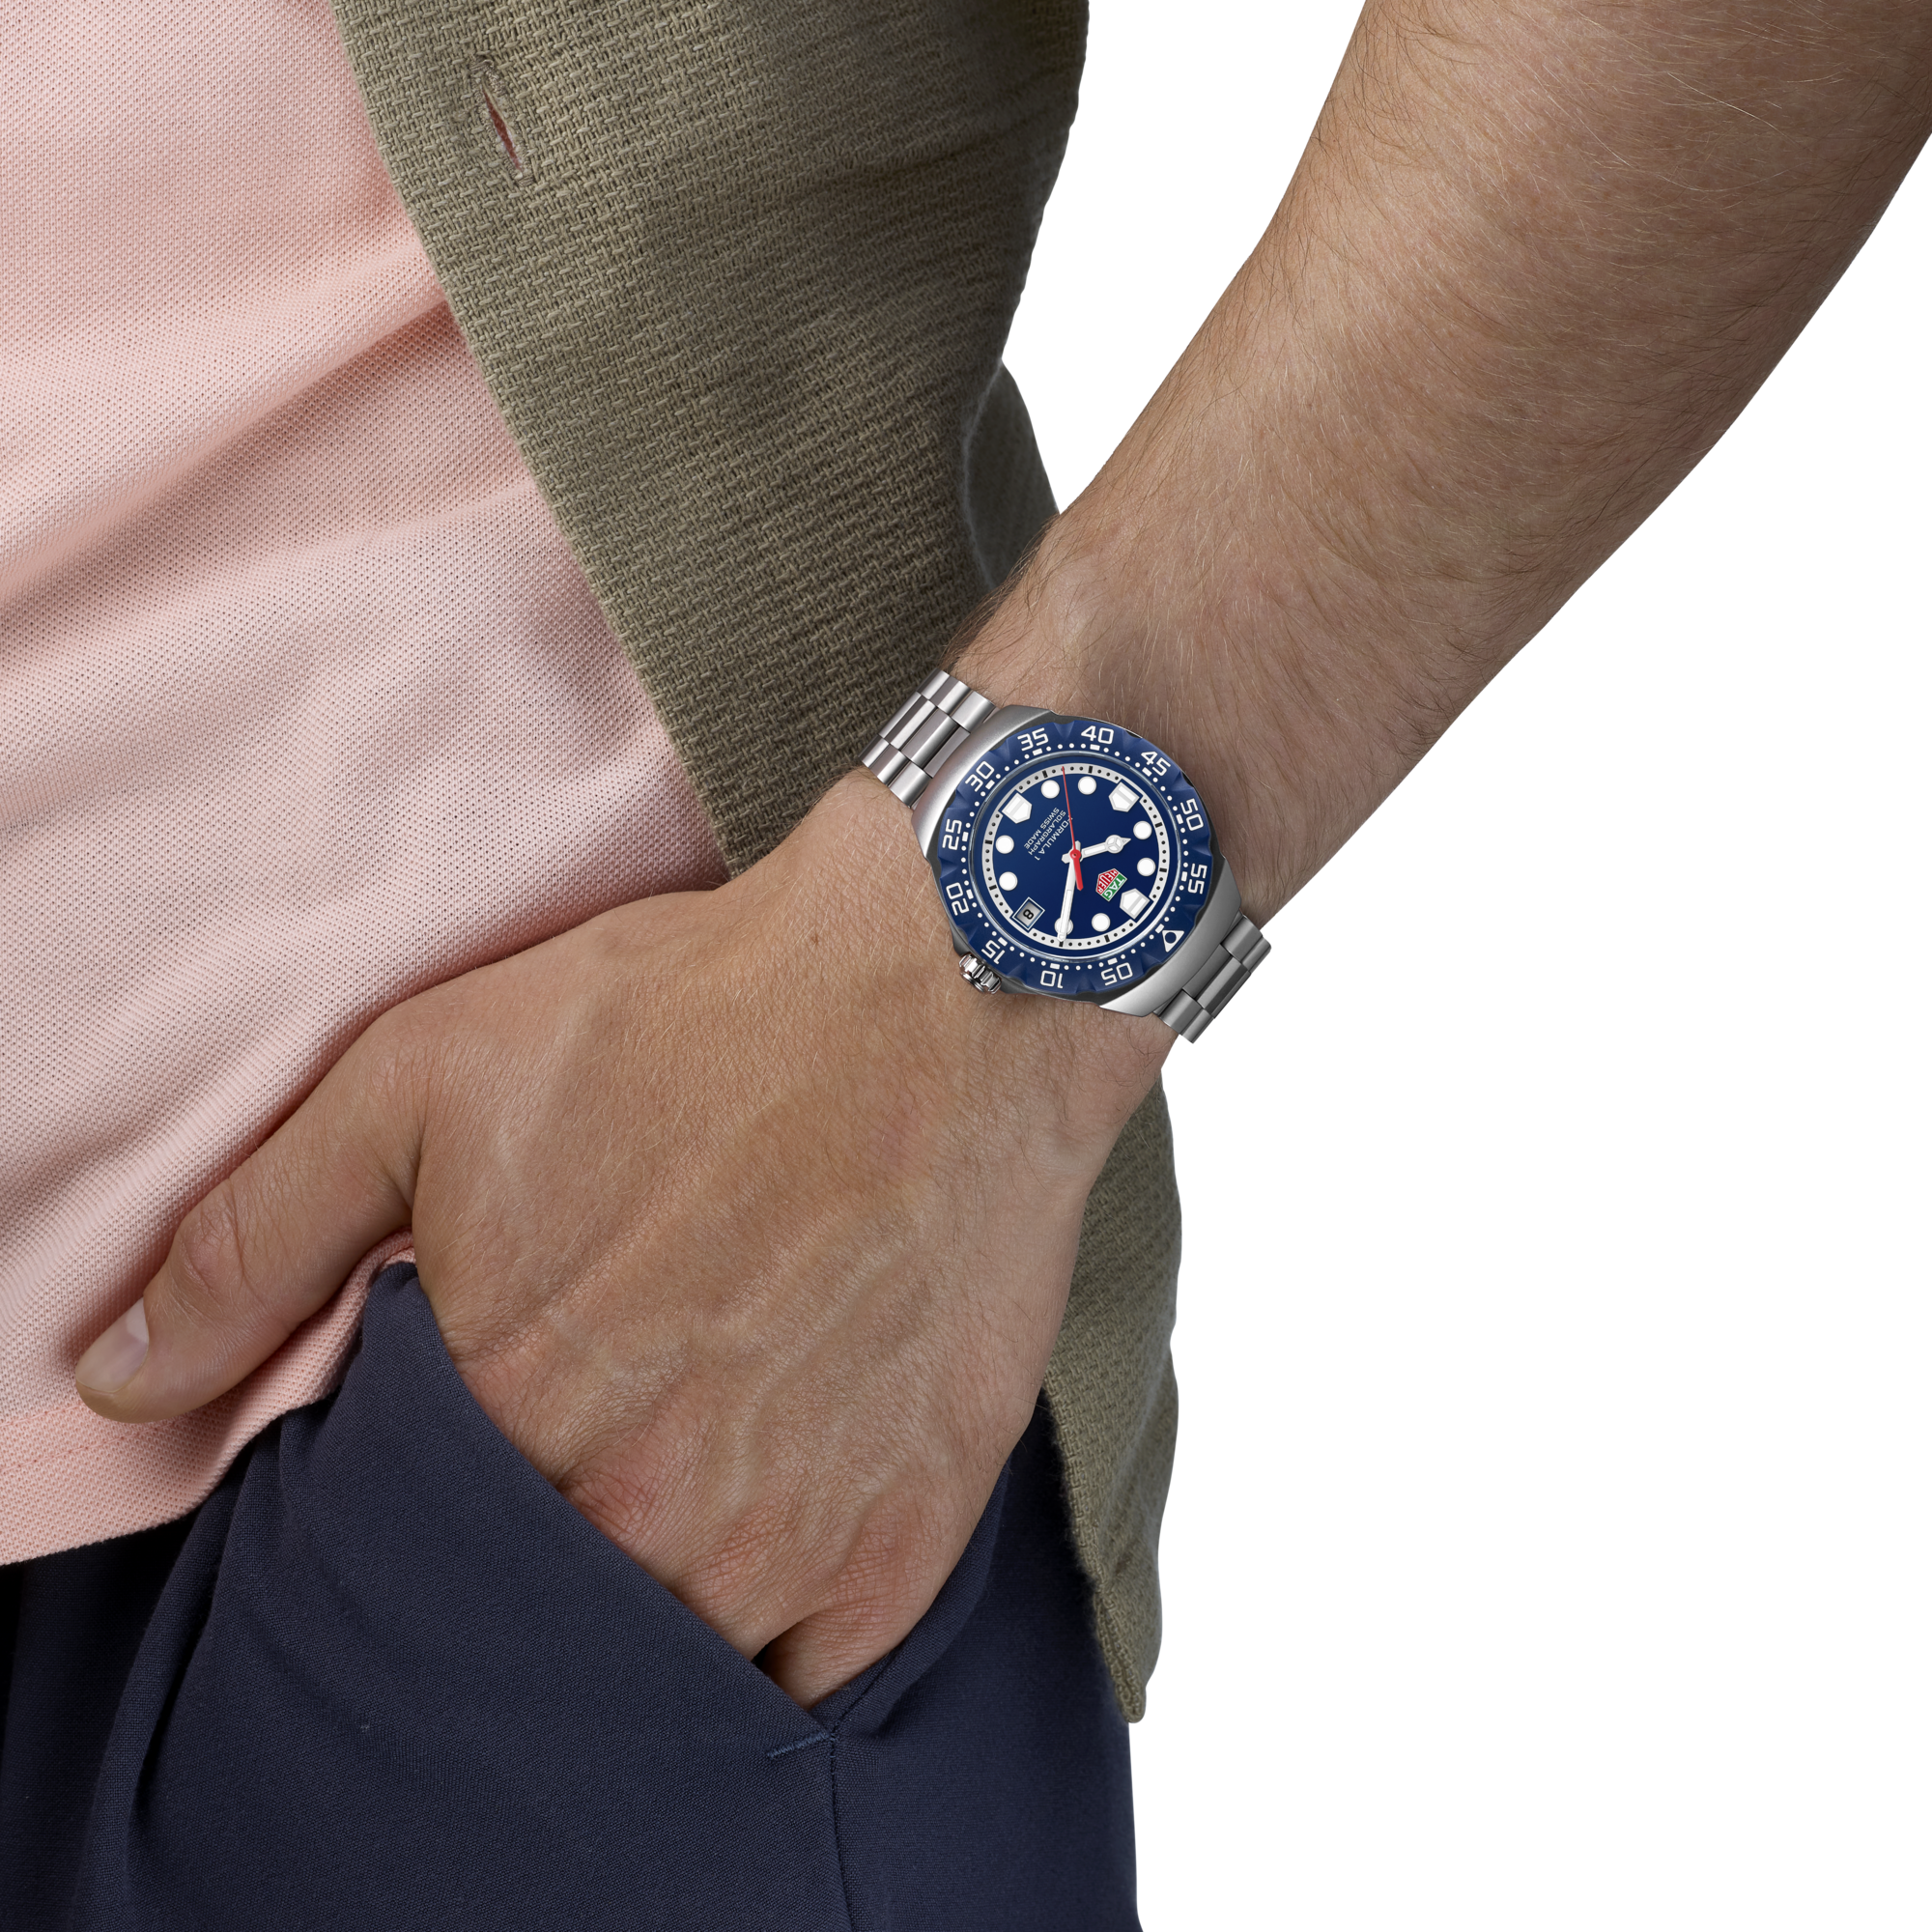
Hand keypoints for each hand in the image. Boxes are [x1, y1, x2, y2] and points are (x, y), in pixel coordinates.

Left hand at [75, 774, 1170, 1706]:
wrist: (942, 992)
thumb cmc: (690, 1020)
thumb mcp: (427, 1077)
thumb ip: (256, 1242)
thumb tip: (119, 1379)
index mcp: (511, 1423)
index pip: (408, 1555)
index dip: (429, 1492)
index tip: (484, 1410)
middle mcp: (649, 1520)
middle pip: (547, 1616)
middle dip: (542, 1545)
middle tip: (595, 1426)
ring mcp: (792, 1548)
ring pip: (674, 1661)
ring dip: (655, 1593)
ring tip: (679, 1464)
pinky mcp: (908, 1540)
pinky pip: (810, 1668)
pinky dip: (774, 1622)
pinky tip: (768, 1511)